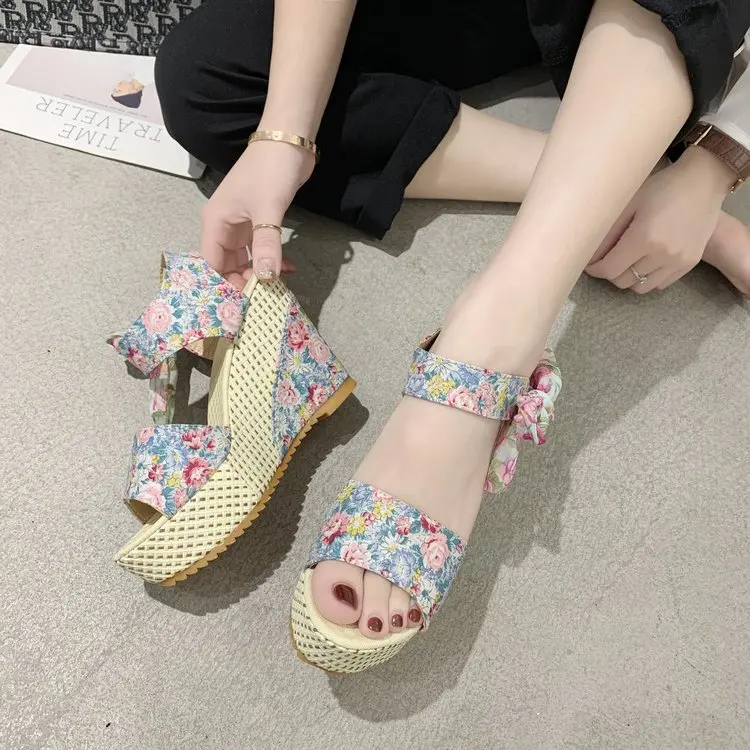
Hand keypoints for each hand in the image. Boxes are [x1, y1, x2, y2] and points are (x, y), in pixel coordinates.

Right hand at [200, 138, 314, 287]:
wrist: (288, 140)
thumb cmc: (271, 171)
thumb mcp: (268, 210)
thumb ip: (267, 245)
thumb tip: (267, 279)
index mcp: (216, 221)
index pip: (211, 263)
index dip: (224, 284)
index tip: (243, 301)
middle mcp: (223, 225)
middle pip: (226, 263)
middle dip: (244, 280)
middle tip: (266, 294)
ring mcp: (241, 223)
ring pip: (244, 258)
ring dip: (260, 271)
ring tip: (279, 283)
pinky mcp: (258, 220)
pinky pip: (259, 247)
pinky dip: (270, 258)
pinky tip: (287, 267)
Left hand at [586, 148, 733, 292]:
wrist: (703, 182)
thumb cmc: (661, 188)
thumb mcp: (628, 205)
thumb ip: (607, 234)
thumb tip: (590, 258)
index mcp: (644, 237)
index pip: (609, 269)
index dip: (595, 269)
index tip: (590, 264)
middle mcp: (663, 254)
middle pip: (623, 281)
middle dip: (610, 273)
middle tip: (608, 259)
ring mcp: (678, 261)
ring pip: (641, 287)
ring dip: (629, 277)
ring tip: (627, 261)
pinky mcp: (690, 263)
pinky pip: (660, 284)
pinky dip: (648, 278)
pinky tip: (646, 261)